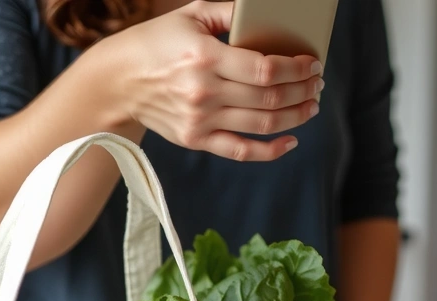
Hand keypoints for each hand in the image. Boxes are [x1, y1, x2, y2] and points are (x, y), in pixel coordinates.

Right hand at [100, 0, 323, 161]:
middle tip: (317, 83)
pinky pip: (241, 151)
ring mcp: (200, 121)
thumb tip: (269, 12)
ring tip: (310, 105)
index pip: (265, 69)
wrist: (118, 80)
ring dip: (295, 116)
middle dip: (303, 90)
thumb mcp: (191, 14)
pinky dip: (271, 151)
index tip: (313, 63)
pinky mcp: (195, 140)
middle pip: (270, 98)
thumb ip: (231, 11)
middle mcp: (204, 93)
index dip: (297, 68)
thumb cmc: (157, 42)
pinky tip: (291, 140)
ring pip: (262, 124)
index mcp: (206, 57)